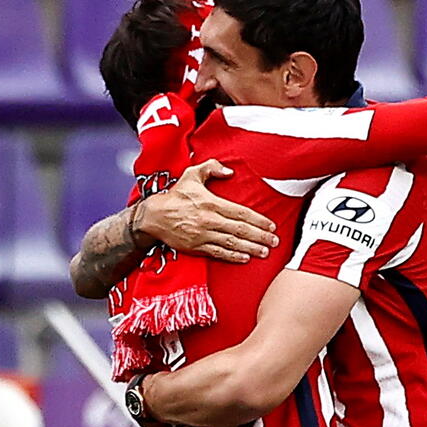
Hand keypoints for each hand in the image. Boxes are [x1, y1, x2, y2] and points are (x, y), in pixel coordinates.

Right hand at [136, 159, 278, 262]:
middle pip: (240, 230)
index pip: (240, 213)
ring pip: (232, 243)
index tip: (271, 226)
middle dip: (260, 236)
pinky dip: (233, 256)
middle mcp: (208, 220)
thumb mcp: (191, 175)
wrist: (152, 216)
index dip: (258, 220)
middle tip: (274, 242)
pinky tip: (245, 258)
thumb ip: (211, 168)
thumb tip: (230, 171)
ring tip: (265, 252)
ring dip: (250, 248)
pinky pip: (218, 253)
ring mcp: (202, 235)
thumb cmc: (175, 195)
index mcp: (211, 203)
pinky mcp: (196, 247)